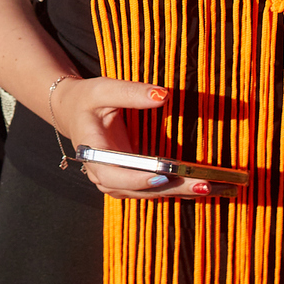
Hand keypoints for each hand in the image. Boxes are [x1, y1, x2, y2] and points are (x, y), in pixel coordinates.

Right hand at [54, 77, 234, 199]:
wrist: (74, 112)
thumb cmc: (87, 99)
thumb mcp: (103, 89)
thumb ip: (131, 92)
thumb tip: (164, 95)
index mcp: (92, 151)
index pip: (111, 174)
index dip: (136, 178)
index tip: (163, 174)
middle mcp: (102, 173)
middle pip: (136, 189)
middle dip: (170, 188)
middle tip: (202, 184)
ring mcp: (115, 181)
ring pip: (147, 194)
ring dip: (178, 192)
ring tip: (210, 187)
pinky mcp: (129, 181)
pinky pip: (153, 190)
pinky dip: (176, 188)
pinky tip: (201, 186)